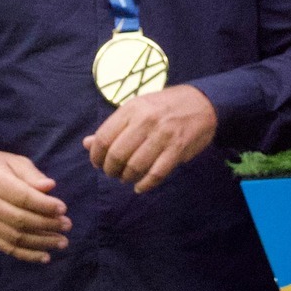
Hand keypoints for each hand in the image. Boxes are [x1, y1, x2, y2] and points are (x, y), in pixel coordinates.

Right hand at [0, 150, 70, 261]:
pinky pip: (6, 248)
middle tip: (67, 225)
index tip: (63, 209)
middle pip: (19, 219)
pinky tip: (45, 256)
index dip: (44, 205)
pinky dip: (27, 254)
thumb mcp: (17, 162)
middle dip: (47, 225)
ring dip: (41, 242)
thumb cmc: (0, 166)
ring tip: (62, 242)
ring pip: (14, 237)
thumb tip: (50, 187)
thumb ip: (33, 175)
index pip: (22, 197)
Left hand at [83, 84, 217, 193]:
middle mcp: (146, 120)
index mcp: (132, 109)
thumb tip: (87, 144)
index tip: (98, 163)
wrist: (203, 103)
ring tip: (127, 178)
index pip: (104, 138)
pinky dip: (145, 184)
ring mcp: (163, 135)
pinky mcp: (178, 149)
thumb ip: (114, 127)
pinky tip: (140, 187)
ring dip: (127, 178)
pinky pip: (156, 173)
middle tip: (113, 173)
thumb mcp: (138, 109)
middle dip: (111, 170)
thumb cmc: (165, 106)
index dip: (96, 156)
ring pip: (135, 166)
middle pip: (117, 154)